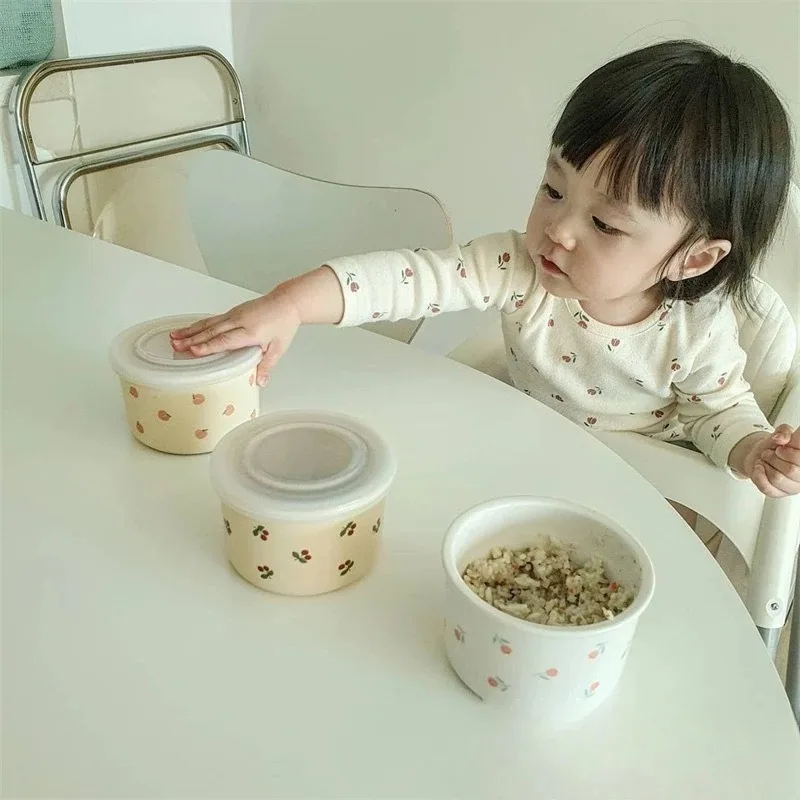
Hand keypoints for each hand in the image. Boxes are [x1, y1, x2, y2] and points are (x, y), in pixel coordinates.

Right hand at [170, 289, 300, 385]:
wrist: (287, 302)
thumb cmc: (283, 324)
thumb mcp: (278, 348)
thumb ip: (266, 365)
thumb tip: (259, 382)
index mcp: (251, 332)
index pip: (226, 340)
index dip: (209, 346)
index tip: (193, 351)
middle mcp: (239, 321)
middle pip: (212, 331)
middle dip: (192, 339)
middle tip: (175, 346)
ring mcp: (235, 315)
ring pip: (209, 323)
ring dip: (190, 330)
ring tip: (174, 337)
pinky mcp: (233, 312)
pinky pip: (212, 319)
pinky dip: (198, 324)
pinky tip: (188, 329)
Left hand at [737, 425, 799, 497]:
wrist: (763, 454)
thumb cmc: (777, 446)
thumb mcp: (782, 432)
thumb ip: (784, 431)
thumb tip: (780, 438)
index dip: (788, 453)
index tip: (780, 448)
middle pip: (790, 470)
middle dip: (774, 458)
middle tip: (770, 453)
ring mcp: (793, 487)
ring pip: (777, 479)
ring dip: (766, 465)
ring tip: (765, 459)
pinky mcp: (779, 493)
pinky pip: (767, 488)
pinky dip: (758, 475)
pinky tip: (759, 467)